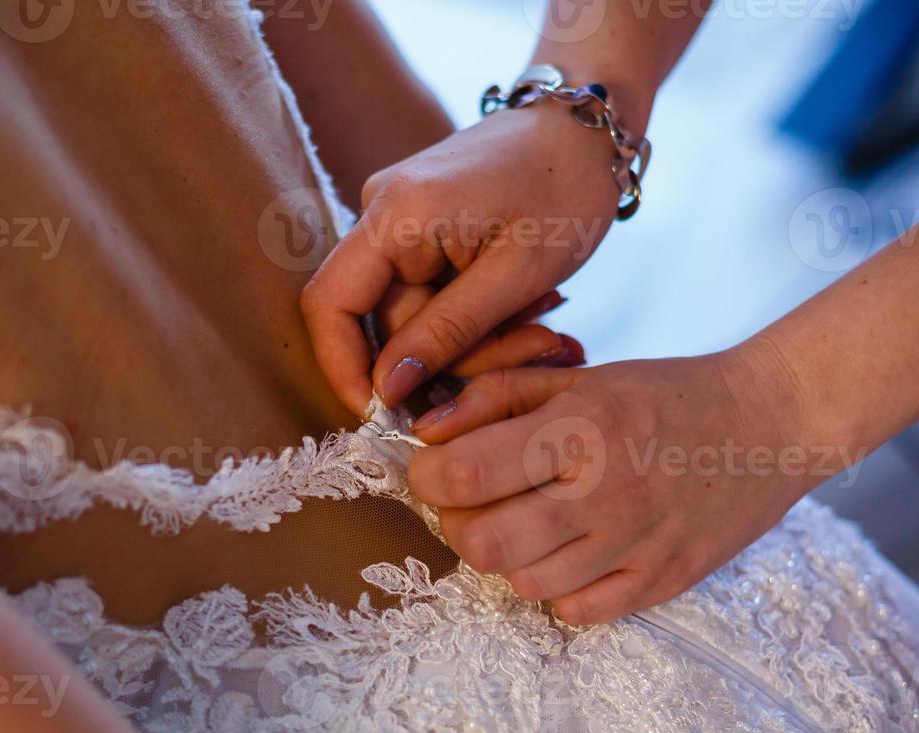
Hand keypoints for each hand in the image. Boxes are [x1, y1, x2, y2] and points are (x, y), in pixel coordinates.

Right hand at [302, 103, 621, 413]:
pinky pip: (433, 297)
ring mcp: (399, 219)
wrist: (588, 128)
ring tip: (549, 325)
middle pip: (386, 322)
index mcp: (395, 214)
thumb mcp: (516, 274)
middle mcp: (381, 212)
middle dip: (453, 357)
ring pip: (416, 318)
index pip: (330, 304)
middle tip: (537, 350)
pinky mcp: (421, 230)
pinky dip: (479, 318)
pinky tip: (531, 309)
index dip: (344, 370)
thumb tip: (386, 390)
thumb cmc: (565, 188)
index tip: (383, 418)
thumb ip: (445, 333)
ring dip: (480, 340)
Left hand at [406, 341, 842, 624]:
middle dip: (456, 523)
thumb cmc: (665, 395)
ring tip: (523, 522)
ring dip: (505, 556)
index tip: (434, 469)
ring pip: (523, 583)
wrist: (771, 423)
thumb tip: (425, 433)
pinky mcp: (661, 583)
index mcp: (579, 430)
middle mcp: (604, 494)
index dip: (428, 477)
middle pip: (483, 543)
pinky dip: (556, 588)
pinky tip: (568, 553)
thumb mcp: (579, 378)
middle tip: (470, 502)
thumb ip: (495, 398)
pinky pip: (575, 612)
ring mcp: (635, 547)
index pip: (463, 475)